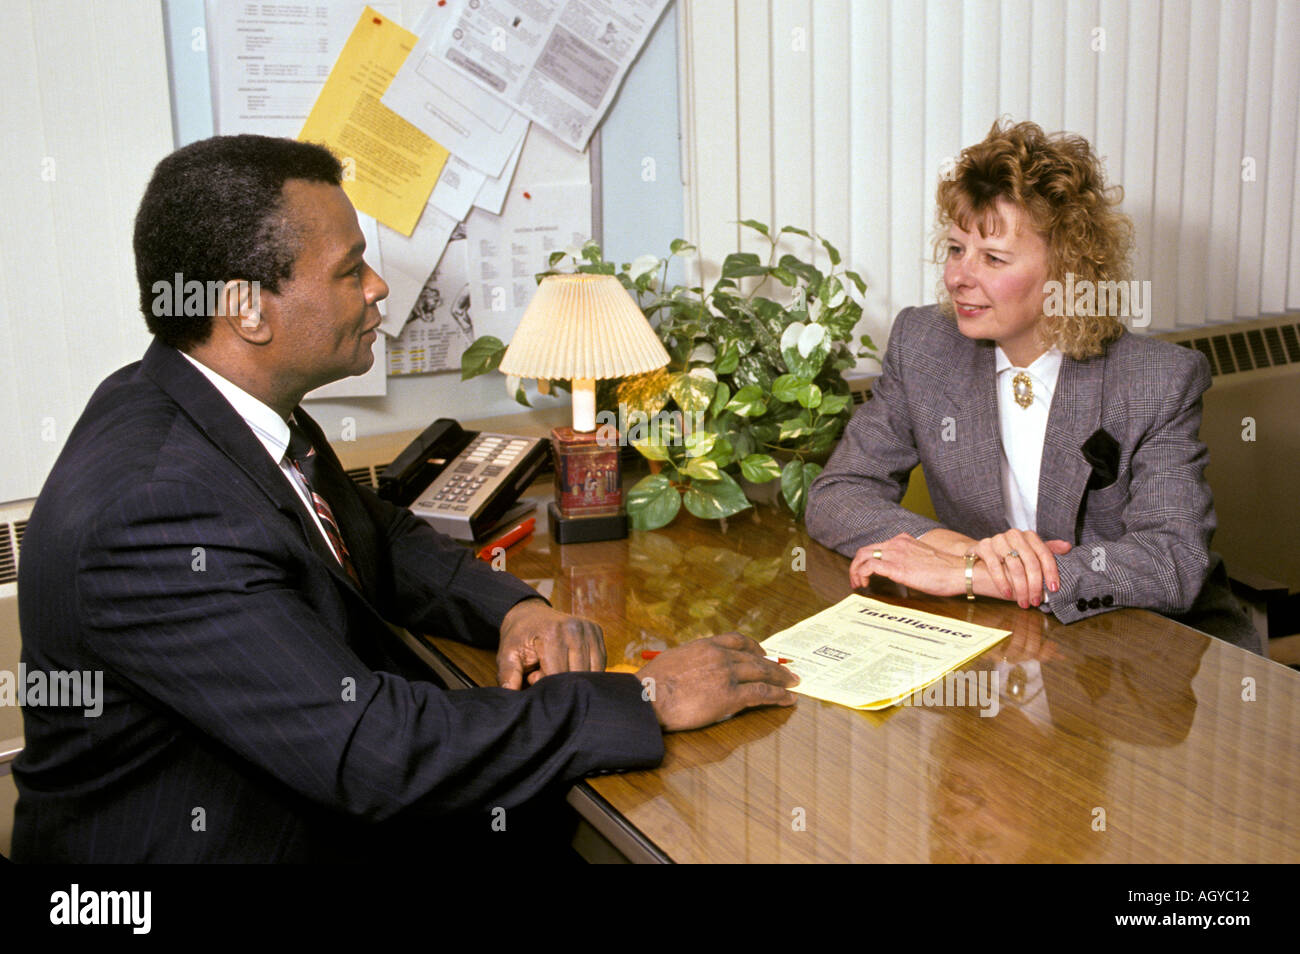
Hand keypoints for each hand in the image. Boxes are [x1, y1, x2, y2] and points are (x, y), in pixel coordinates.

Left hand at [497, 599, 605, 689]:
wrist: (530, 614)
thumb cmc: (519, 638)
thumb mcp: (507, 655)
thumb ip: (508, 676)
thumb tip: (511, 695)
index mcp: (552, 633)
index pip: (557, 675)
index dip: (545, 684)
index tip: (533, 676)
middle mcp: (574, 628)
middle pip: (576, 675)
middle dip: (561, 683)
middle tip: (544, 671)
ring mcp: (589, 628)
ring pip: (591, 672)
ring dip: (575, 678)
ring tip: (556, 666)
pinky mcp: (597, 630)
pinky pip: (599, 663)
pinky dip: (586, 671)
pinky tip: (571, 664)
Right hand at [637, 632, 798, 731]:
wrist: (647, 698)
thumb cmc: (651, 685)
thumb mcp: (673, 661)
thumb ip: (690, 661)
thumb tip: (694, 670)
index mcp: (704, 645)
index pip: (737, 640)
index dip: (755, 647)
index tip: (763, 652)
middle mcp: (719, 655)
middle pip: (755, 657)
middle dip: (774, 665)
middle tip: (787, 670)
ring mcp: (727, 674)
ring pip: (762, 673)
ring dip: (781, 678)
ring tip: (793, 683)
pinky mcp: (730, 696)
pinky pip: (762, 694)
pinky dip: (779, 696)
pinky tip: (789, 699)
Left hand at [849, 533, 965, 594]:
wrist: (958, 572)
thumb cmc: (946, 570)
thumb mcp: (923, 559)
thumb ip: (909, 560)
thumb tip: (901, 573)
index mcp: (903, 540)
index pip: (876, 547)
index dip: (865, 560)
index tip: (864, 573)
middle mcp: (897, 543)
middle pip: (865, 550)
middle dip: (856, 566)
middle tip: (856, 580)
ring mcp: (896, 554)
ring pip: (863, 556)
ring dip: (855, 571)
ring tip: (858, 584)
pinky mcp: (896, 567)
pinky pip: (870, 567)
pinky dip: (862, 574)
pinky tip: (865, 584)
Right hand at [971, 530, 1071, 608]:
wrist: (980, 554)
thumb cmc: (1008, 556)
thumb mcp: (1029, 553)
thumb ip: (1047, 551)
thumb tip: (1067, 547)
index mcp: (1029, 536)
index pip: (1044, 554)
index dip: (1051, 573)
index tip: (1053, 589)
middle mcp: (1015, 535)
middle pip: (1031, 562)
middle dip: (1035, 585)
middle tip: (1036, 601)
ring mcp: (998, 539)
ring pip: (1014, 566)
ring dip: (1020, 588)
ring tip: (1023, 602)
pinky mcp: (984, 546)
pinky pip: (995, 567)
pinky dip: (1002, 583)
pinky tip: (1007, 594)